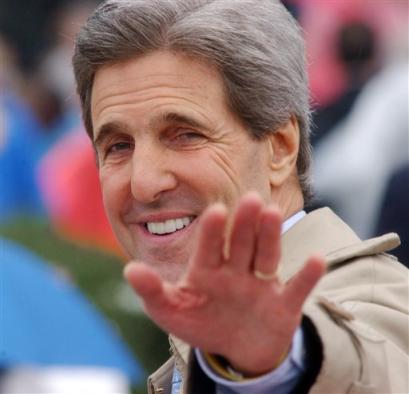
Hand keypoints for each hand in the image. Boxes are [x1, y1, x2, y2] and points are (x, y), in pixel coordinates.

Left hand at [125, 193, 324, 375]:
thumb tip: (129, 269)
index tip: (214, 210)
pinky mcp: (284, 304)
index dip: (213, 231)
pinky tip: (316, 261)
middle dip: (245, 224)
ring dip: (271, 238)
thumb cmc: (201, 323)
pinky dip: (307, 278)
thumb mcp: (171, 311)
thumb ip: (152, 292)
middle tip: (251, 199)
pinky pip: (297, 290)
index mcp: (208, 271)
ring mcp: (261, 286)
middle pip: (242, 244)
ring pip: (267, 257)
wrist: (237, 348)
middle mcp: (236, 271)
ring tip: (274, 214)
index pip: (210, 248)